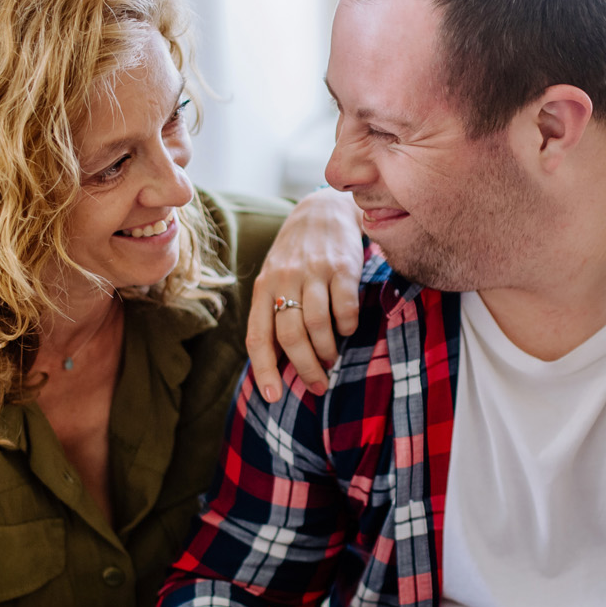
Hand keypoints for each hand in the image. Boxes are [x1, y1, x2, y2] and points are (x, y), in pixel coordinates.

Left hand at [246, 188, 363, 400]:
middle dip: (305, 368)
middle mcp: (285, 279)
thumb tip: (277, 363)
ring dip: (327, 350)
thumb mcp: (276, 278)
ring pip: (317, 325)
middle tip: (317, 385)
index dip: (264, 370)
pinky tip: (346, 328)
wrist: (323, 209)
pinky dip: (347, 326)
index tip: (273, 397)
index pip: (258, 336)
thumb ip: (273, 313)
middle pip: (291, 336)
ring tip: (331, 357)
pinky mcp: (342, 266)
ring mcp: (314, 271)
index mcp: (263, 287)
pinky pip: (345, 307)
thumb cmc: (297, 255)